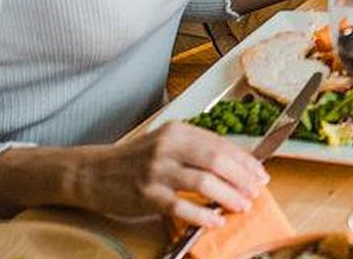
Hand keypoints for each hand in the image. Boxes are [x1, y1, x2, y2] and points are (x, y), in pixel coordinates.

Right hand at [73, 122, 267, 228]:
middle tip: (257, 191)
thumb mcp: (165, 143)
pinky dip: (203, 215)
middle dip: (242, 178)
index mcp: (177, 131)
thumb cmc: (134, 160)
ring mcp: (156, 171)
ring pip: (204, 182)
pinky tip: (216, 221)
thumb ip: (195, 149)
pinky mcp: (146, 195)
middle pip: (217, 160)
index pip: (221, 144)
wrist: (91, 172)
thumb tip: (234, 165)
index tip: (260, 174)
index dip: (245, 161)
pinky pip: (181, 206)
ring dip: (228, 196)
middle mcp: (168, 147)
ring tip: (242, 206)